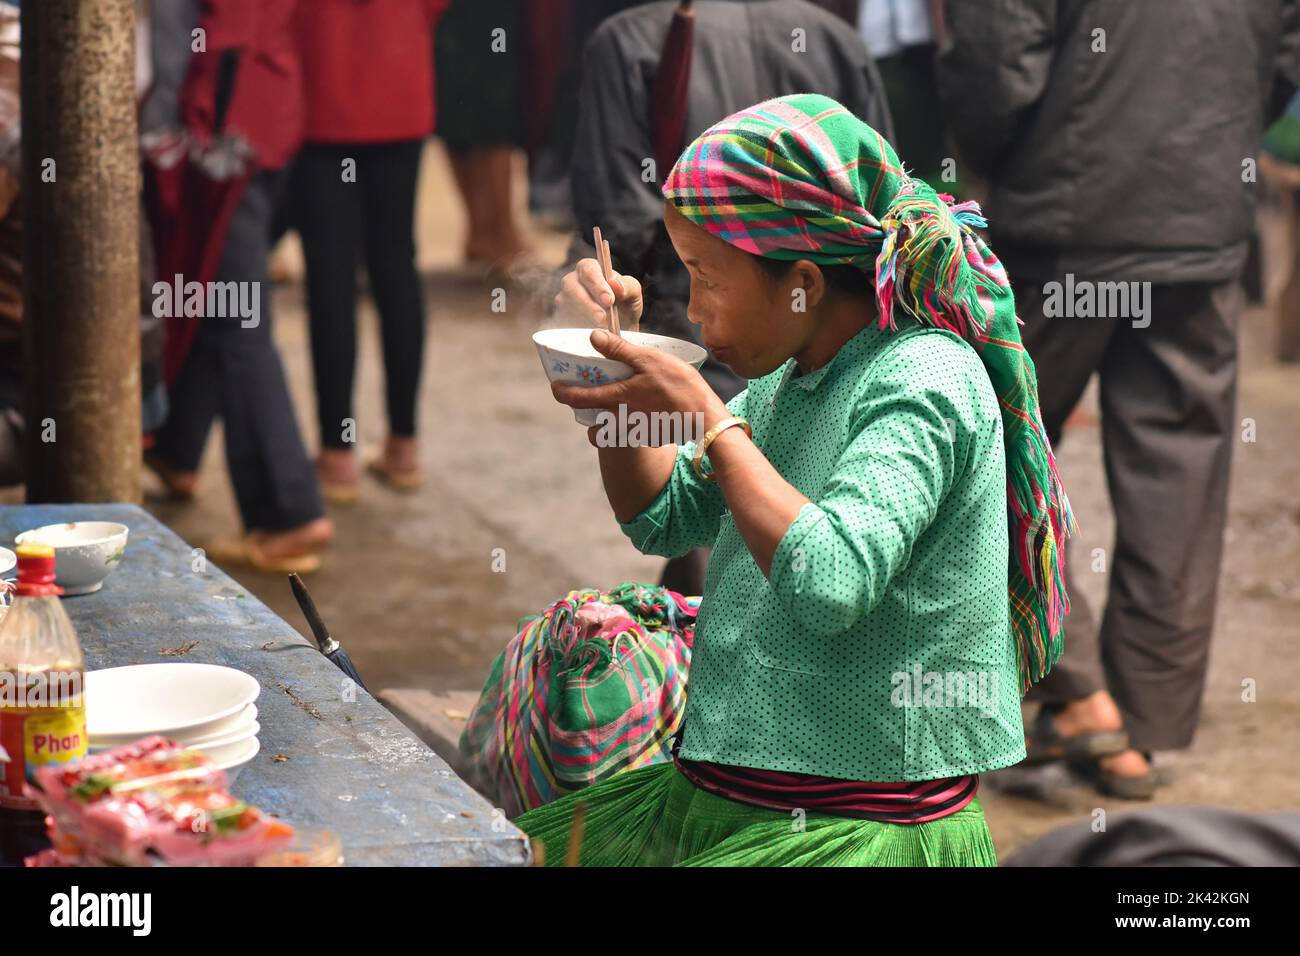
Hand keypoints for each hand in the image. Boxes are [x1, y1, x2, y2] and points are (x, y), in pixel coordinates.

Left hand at [551, 330, 728, 442]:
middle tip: (589, 400)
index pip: (578, 399)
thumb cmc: (678, 386)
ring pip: (610, 435)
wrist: (704, 417)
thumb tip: (593, 336)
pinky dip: (632, 426)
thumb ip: (619, 350)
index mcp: (616, 398)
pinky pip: (633, 434)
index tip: (555, 387)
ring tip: (614, 410)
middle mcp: (620, 418)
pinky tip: (644, 412)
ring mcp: (635, 431)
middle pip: (592, 425)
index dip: (562, 393)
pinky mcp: (650, 437)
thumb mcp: (648, 360)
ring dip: (605, 427)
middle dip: (586, 416)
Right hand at [554, 258, 643, 330]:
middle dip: (588, 304)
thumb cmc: (625, 305)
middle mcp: (572, 281)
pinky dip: (577, 329)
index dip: (597, 285)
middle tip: (603, 319)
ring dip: (583, 318)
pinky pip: (562, 322)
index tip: (609, 301)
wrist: (619, 329)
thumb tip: (615, 284)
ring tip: (601, 328)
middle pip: (572, 287)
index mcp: (590, 269)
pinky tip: (591, 334)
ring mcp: (563, 299)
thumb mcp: (633, 295)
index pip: (588, 269)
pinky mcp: (559, 318)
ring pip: (565, 306)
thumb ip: (628, 287)